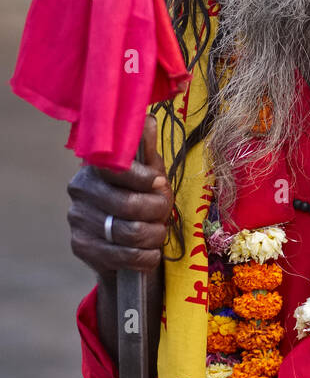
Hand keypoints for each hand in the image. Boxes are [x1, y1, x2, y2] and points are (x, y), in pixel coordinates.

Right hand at [67, 114, 173, 276]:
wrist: (126, 243)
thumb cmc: (141, 199)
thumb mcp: (149, 174)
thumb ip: (147, 150)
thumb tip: (149, 120)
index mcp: (94, 167)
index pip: (115, 168)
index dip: (141, 177)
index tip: (159, 183)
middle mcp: (79, 191)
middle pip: (127, 205)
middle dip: (156, 211)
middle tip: (164, 214)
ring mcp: (77, 220)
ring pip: (129, 232)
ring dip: (154, 235)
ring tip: (158, 233)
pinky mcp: (81, 247)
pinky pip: (124, 256)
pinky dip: (146, 257)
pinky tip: (151, 253)